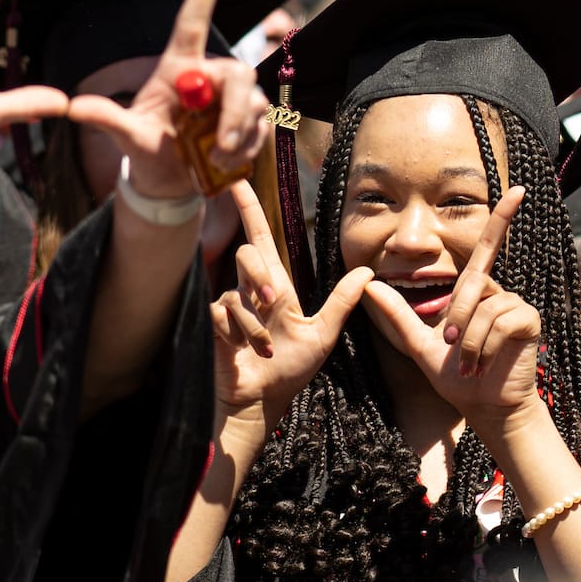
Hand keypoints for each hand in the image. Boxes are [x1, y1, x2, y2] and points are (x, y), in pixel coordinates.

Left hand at [67, 0, 268, 202]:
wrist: (169, 182)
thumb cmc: (146, 149)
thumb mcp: (125, 135)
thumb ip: (107, 119)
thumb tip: (73, 107)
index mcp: (178, 67)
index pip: (193, 22)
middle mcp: (209, 76)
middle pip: (237, 74)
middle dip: (233, 111)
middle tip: (219, 144)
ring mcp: (234, 100)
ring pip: (252, 106)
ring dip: (236, 138)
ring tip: (212, 161)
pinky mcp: (251, 123)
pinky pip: (260, 130)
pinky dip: (245, 150)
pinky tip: (224, 164)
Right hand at [212, 181, 375, 425]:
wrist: (262, 401)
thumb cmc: (290, 370)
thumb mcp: (323, 334)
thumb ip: (341, 302)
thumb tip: (368, 273)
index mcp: (276, 287)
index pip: (260, 239)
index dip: (249, 209)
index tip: (235, 180)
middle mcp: (250, 290)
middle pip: (247, 255)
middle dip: (260, 276)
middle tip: (273, 303)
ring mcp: (230, 306)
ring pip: (238, 292)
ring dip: (256, 324)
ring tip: (266, 349)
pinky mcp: (212, 324)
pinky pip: (224, 313)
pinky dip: (242, 334)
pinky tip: (246, 352)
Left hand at [360, 184, 542, 427]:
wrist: (484, 408)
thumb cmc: (456, 378)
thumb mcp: (418, 344)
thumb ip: (396, 314)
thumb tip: (368, 284)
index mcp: (475, 292)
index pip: (487, 247)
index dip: (502, 218)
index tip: (519, 191)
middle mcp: (498, 292)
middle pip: (472, 283)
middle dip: (456, 317)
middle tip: (449, 345)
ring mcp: (517, 306)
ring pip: (484, 306)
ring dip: (468, 340)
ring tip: (468, 362)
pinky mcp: (529, 321)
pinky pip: (500, 320)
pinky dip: (484, 345)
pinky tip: (484, 363)